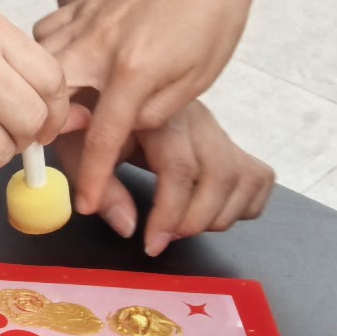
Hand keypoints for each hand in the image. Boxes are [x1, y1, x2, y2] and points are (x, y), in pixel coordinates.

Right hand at [40, 0, 270, 222]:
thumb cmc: (210, 20)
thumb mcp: (193, 84)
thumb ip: (151, 114)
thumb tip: (119, 133)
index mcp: (131, 70)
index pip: (100, 138)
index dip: (92, 179)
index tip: (86, 204)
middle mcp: (97, 44)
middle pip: (47, 99)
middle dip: (47, 133)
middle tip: (61, 152)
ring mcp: (83, 20)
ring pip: (37, 65)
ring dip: (40, 93)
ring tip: (55, 113)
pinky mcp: (81, 4)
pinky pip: (44, 33)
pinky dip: (43, 55)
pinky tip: (58, 68)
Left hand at [99, 98, 275, 254]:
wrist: (111, 90)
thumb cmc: (90, 120)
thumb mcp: (78, 147)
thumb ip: (101, 187)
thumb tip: (129, 227)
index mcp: (156, 117)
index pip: (178, 166)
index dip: (168, 213)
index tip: (151, 244)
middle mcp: (195, 120)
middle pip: (219, 173)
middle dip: (195, 219)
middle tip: (166, 237)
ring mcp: (216, 131)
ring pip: (243, 177)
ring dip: (220, 215)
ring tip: (185, 226)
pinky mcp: (229, 143)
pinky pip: (258, 178)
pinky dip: (244, 205)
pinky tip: (210, 212)